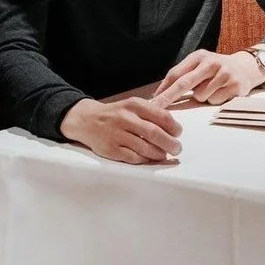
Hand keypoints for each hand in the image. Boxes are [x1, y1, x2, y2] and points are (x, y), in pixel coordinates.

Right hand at [59, 97, 182, 163]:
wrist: (86, 120)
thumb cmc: (115, 114)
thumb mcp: (131, 106)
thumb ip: (151, 113)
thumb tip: (173, 128)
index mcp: (133, 105)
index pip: (161, 116)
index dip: (174, 127)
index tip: (178, 133)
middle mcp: (125, 118)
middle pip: (155, 133)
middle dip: (170, 143)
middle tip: (177, 148)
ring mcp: (117, 134)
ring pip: (145, 148)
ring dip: (159, 154)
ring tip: (164, 154)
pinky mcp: (111, 149)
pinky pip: (134, 158)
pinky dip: (144, 159)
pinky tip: (148, 158)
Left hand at [152, 50, 263, 106]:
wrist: (245, 67)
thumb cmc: (215, 69)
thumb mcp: (199, 65)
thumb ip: (182, 75)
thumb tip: (158, 94)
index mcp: (199, 56)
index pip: (176, 73)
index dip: (163, 88)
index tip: (152, 101)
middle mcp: (211, 63)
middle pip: (184, 83)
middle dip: (168, 97)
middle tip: (157, 108)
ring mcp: (224, 74)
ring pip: (201, 96)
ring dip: (203, 97)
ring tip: (212, 88)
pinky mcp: (235, 85)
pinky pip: (215, 101)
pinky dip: (215, 100)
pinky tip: (222, 91)